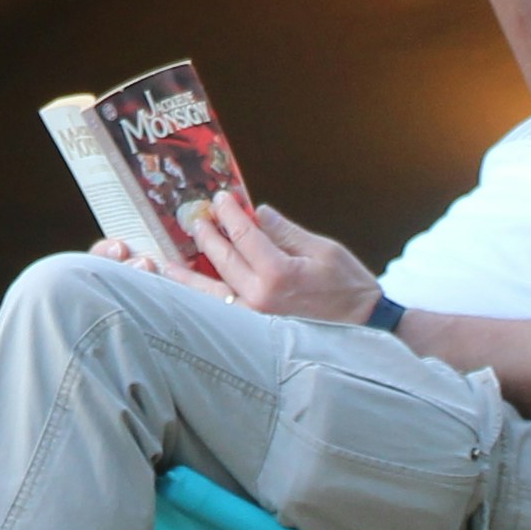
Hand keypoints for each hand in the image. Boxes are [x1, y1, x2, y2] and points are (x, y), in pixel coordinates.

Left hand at [185, 191, 382, 323]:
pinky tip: (187, 293)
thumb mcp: (322, 250)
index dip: (229, 214)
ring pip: (210, 293)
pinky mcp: (256, 331)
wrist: (364, 328)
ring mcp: (254, 318)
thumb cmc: (349, 288)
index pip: (242, 236)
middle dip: (207, 234)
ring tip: (166, 262)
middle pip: (221, 260)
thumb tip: (257, 212)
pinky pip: (221, 311)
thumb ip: (285, 231)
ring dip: (187, 275)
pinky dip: (201, 300)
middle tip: (197, 216)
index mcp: (277, 274)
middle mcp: (259, 298)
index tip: (220, 198)